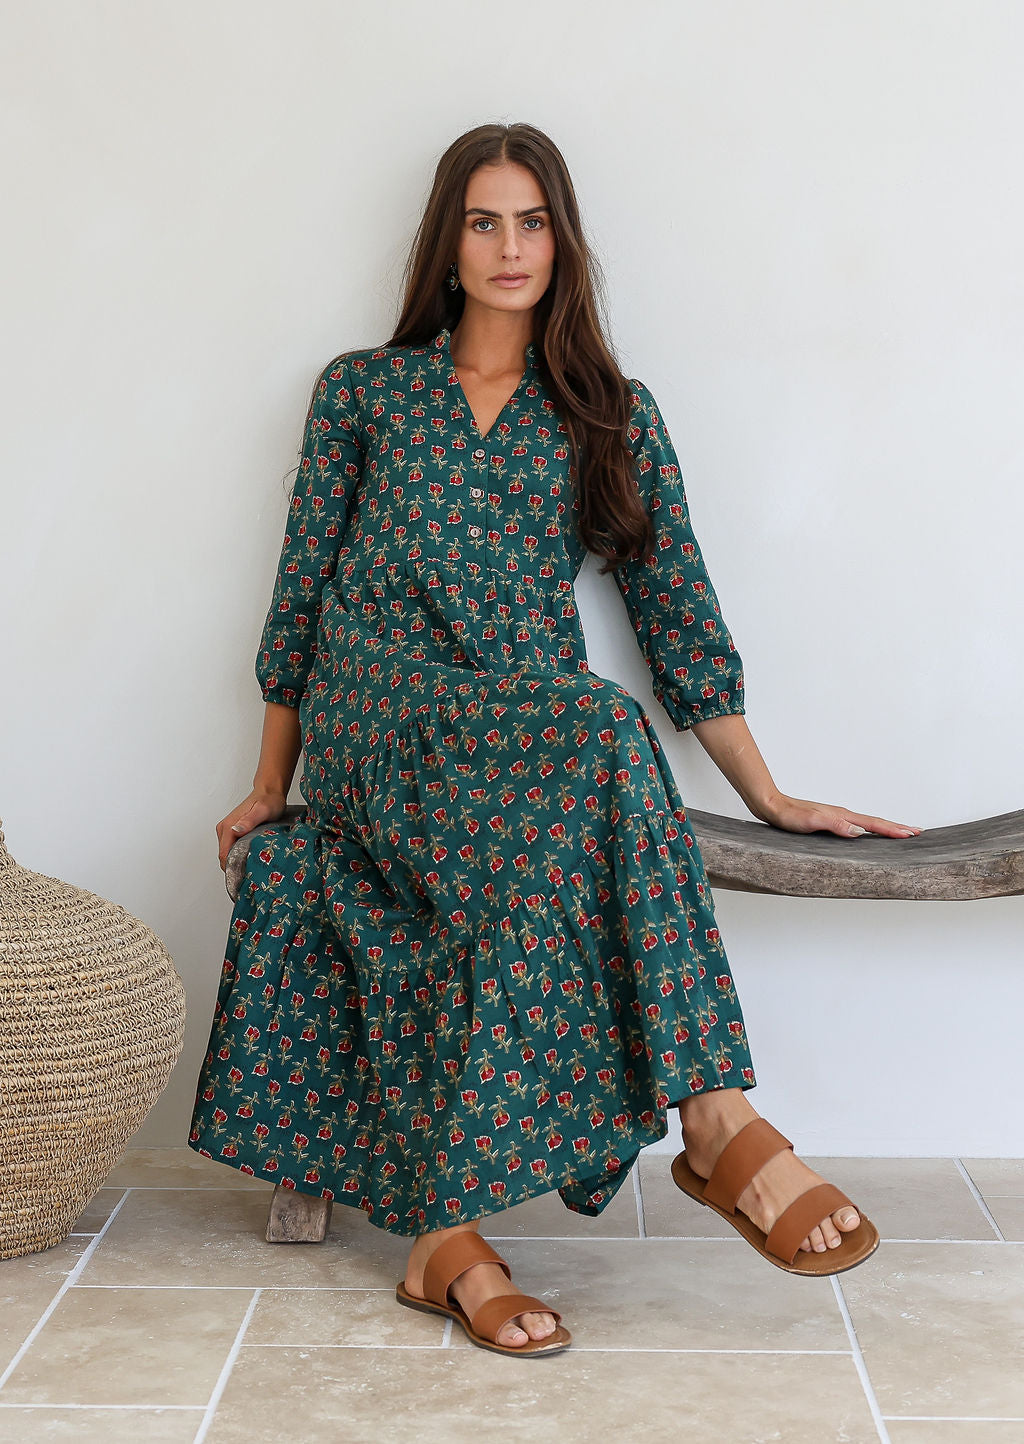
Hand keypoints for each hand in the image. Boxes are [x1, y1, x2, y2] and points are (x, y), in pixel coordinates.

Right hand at [215, 787, 288, 871]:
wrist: (269, 791)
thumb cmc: (268, 800)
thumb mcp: (262, 810)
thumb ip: (249, 821)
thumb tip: (235, 831)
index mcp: (228, 827)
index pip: (224, 855)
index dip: (232, 868)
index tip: (244, 877)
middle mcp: (224, 829)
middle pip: (224, 856)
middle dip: (235, 867)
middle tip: (251, 875)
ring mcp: (228, 830)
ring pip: (228, 853)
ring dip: (237, 862)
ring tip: (252, 869)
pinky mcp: (233, 831)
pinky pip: (232, 848)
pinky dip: (239, 855)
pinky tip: (251, 859)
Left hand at [756, 793, 922, 838]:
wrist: (772, 806)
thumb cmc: (789, 815)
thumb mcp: (811, 821)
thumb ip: (834, 824)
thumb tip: (858, 830)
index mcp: (842, 815)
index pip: (873, 824)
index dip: (892, 830)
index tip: (911, 834)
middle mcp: (842, 814)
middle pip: (875, 821)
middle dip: (896, 827)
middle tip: (917, 832)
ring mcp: (837, 816)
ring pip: (867, 822)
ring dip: (885, 827)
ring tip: (900, 831)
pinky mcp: (829, 820)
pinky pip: (857, 824)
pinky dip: (869, 827)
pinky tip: (868, 832)